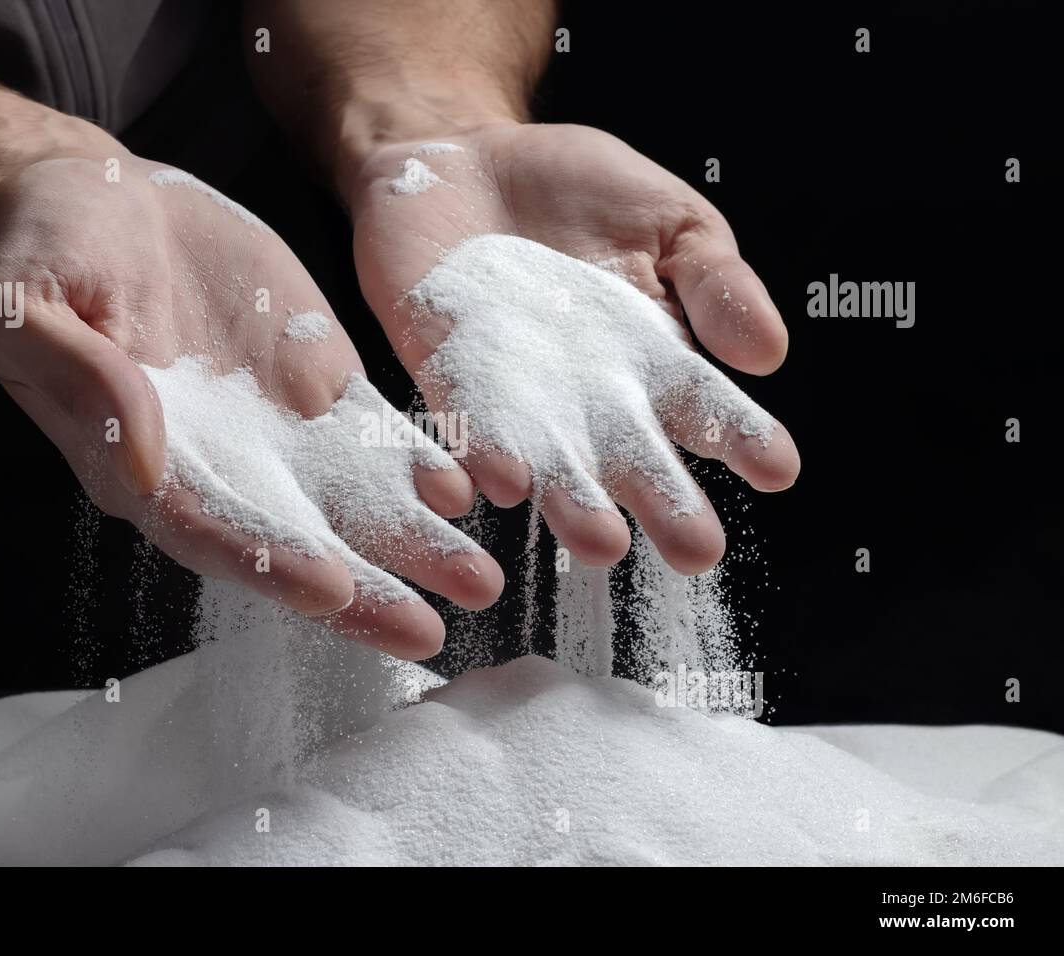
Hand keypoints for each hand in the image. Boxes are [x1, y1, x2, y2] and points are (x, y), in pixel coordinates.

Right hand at [0, 154, 502, 658]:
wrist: (100, 194)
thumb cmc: (43, 248)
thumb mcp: (27, 302)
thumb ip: (83, 377)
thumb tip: (147, 457)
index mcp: (139, 462)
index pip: (207, 531)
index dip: (267, 564)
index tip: (331, 588)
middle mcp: (216, 464)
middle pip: (294, 542)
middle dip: (363, 590)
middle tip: (430, 629)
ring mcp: (273, 427)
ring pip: (349, 500)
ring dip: (411, 543)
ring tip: (477, 578)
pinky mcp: (314, 382)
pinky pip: (374, 435)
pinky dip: (418, 463)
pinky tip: (465, 490)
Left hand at [345, 122, 800, 573]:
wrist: (463, 151)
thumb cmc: (576, 189)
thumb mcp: (668, 219)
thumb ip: (714, 282)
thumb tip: (767, 353)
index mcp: (653, 359)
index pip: (707, 409)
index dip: (743, 439)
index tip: (776, 470)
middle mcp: (587, 394)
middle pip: (632, 459)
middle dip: (663, 503)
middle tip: (695, 551)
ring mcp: (515, 391)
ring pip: (549, 460)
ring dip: (573, 502)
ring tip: (601, 541)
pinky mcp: (444, 374)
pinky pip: (463, 420)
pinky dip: (482, 450)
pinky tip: (505, 481)